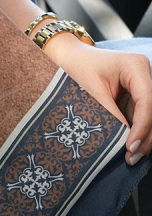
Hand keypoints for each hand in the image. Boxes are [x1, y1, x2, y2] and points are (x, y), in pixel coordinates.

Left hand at [43, 32, 151, 165]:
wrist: (71, 59)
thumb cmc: (78, 68)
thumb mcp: (92, 92)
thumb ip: (110, 114)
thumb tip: (124, 140)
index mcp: (135, 66)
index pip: (147, 100)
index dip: (142, 126)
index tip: (131, 146)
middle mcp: (145, 75)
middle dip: (145, 136)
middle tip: (131, 157)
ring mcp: (143, 87)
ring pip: (151, 117)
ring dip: (143, 138)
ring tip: (130, 156)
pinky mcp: (137, 98)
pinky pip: (142, 118)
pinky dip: (136, 133)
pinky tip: (128, 148)